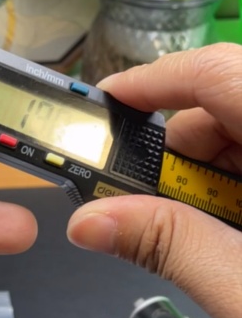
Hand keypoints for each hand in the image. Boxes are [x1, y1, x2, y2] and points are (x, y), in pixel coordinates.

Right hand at [67, 43, 241, 317]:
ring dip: (210, 178)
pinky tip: (233, 235)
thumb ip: (171, 247)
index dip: (153, 82)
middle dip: (176, 153)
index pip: (217, 70)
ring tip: (204, 239)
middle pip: (228, 104)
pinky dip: (238, 189)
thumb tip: (89, 221)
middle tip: (142, 206)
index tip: (103, 106)